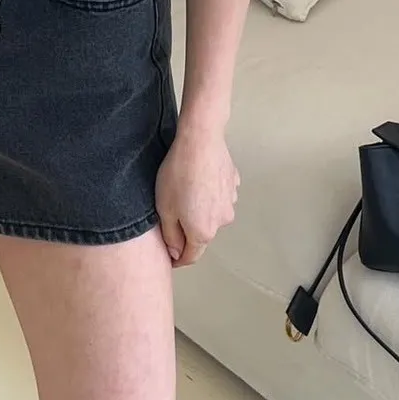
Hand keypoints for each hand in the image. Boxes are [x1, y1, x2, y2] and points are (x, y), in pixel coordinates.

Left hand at [156, 122, 239, 268]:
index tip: (168, 255)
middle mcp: (222, 221)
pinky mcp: (234, 184)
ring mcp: (231, 202)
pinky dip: (209, 193)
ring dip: (200, 209)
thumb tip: (176, 251)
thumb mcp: (164, 209)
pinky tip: (198, 179)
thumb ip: (170, 236)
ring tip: (185, 190)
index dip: (177, 258)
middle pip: (201, 234)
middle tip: (171, 213)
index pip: (190, 256)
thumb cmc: (178, 175)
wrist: (200, 141)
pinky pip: (219, 196)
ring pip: (212, 213)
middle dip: (187, 230)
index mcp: (202, 232)